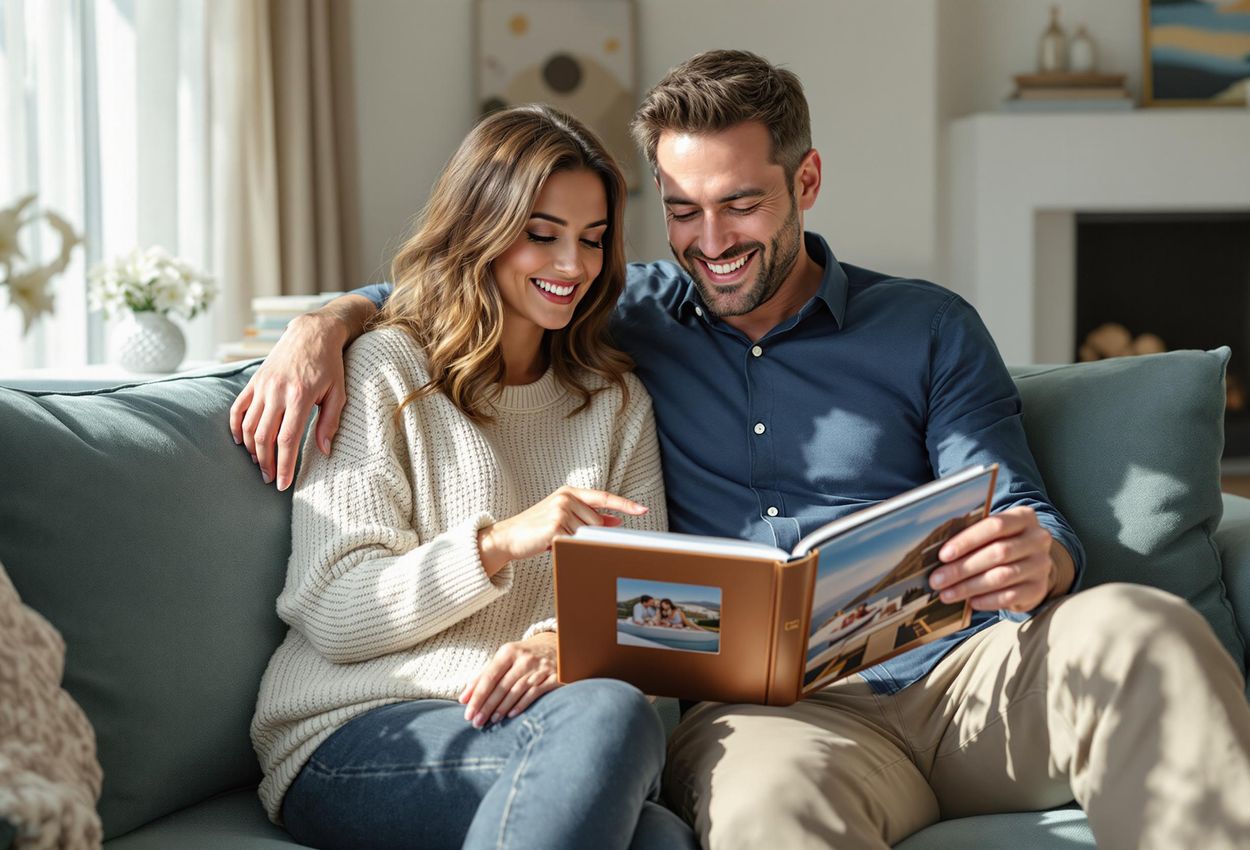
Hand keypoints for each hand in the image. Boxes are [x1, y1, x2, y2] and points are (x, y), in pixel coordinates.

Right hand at [229, 311, 349, 490]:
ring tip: (259, 464)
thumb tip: (324, 452)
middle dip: (266, 463)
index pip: (287, 439)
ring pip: (249, 426)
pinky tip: (241, 442)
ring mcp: (262, 386)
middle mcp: (277, 392)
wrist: (312, 333)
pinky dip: (236, 428)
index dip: (284, 465)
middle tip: (270, 479)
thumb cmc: (329, 365)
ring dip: (252, 449)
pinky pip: (238, 408)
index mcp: (300, 397)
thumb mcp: (338, 393)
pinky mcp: (254, 381)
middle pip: (264, 437)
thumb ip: (330, 423)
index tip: (283, 484)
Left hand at [458, 633, 558, 726]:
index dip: (477, 695)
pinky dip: (521, 705)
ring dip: (502, 708)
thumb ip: (484, 675)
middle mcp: (524, 659)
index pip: (489, 676)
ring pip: (516, 691)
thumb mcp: (505, 658)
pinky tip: (510, 715)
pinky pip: (533, 694)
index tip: (467, 711)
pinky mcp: (552, 677)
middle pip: (501, 686)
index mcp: (509, 652)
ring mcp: (539, 668)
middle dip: (487, 706)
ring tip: (491, 721)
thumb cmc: (524, 655)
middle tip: (476, 721)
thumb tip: (464, 698)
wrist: (557, 646)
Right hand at [477, 486, 647, 574]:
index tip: (642, 510)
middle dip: (586, 534)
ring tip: (554, 538)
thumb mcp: (563, 517)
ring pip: (585, 534)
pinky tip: (551, 542)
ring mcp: (561, 510)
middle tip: (564, 535)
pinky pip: (574, 542)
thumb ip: (588, 517)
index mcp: (569, 492)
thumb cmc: (537, 529)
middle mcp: (566, 498)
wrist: (508, 537)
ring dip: (573, 541)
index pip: (604, 497)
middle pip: (596, 523)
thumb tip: (614, 522)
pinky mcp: (555, 526)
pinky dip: (567, 546)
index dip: (625, 505)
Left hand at [928, 506, 1066, 612]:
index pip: (995, 526)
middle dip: (962, 568)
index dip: (967, 540)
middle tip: (937, 580)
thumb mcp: (992, 533)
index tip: (943, 555)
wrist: (1032, 564)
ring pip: (1001, 576)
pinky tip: (970, 602)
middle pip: (997, 553)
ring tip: (947, 594)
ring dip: (970, 587)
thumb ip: (973, 536)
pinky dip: (987, 600)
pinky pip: (1010, 596)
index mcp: (1023, 517)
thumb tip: (939, 554)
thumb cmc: (1002, 543)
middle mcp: (1037, 539)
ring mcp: (1041, 565)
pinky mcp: (1039, 588)